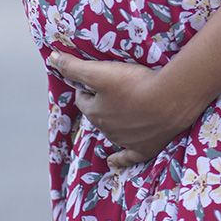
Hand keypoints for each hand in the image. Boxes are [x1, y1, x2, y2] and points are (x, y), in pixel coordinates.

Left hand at [48, 50, 201, 170]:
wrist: (169, 100)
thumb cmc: (134, 83)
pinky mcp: (143, 149)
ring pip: (111, 132)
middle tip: (110, 90)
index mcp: (95, 112)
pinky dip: (119, 159)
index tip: (93, 79)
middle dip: (99, 104)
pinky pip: (127, 158)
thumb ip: (74, 67)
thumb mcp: (101, 72)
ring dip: (112, 121)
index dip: (86, 88)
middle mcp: (106, 130)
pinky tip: (113, 162)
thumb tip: (51, 58)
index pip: (82, 99)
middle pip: (97, 115)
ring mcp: (125, 141)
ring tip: (121, 108)